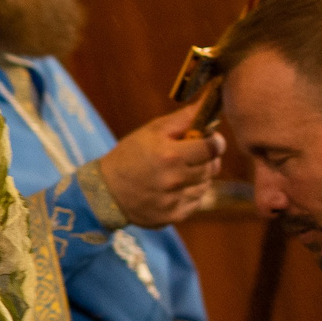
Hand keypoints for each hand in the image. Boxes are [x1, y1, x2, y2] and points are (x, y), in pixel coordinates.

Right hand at [96, 109, 223, 227]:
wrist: (106, 191)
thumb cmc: (130, 155)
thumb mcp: (151, 130)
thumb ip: (183, 119)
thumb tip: (207, 105)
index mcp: (170, 155)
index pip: (212, 147)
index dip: (215, 142)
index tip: (210, 140)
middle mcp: (174, 180)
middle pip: (212, 167)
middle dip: (207, 158)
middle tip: (193, 154)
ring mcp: (175, 200)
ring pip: (205, 185)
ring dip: (200, 176)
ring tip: (181, 170)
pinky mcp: (173, 216)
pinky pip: (196, 202)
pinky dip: (191, 193)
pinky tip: (175, 187)